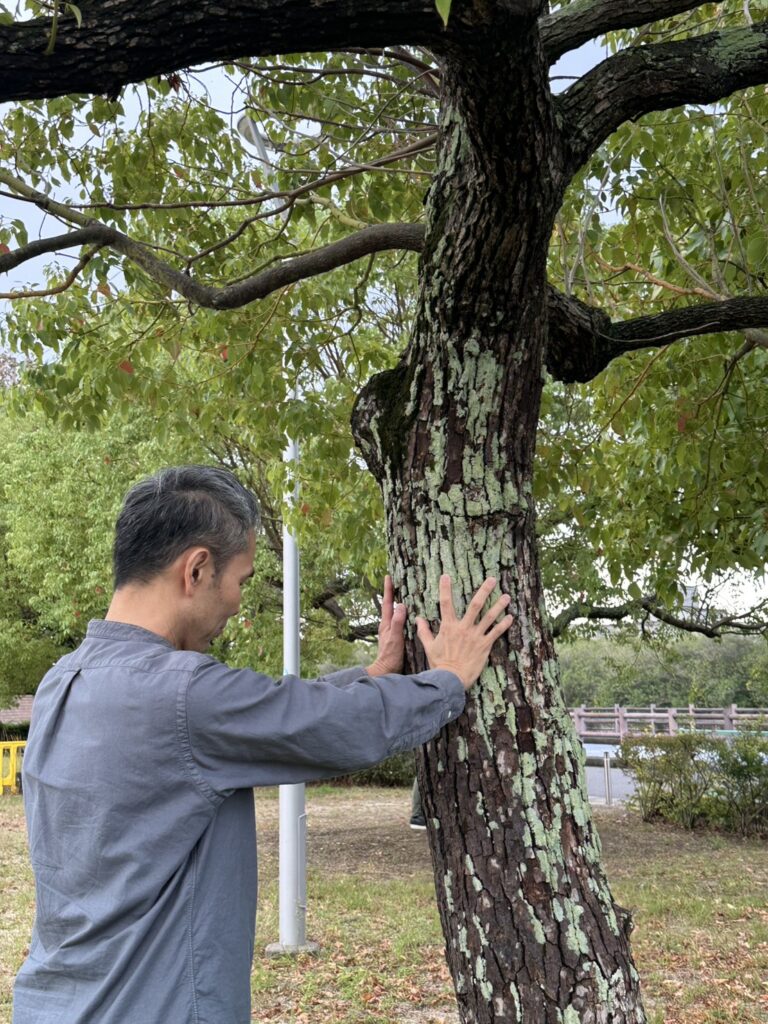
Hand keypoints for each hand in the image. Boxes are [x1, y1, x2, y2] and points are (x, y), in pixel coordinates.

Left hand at [366, 574, 406, 675]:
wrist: (386, 670)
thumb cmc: (391, 655)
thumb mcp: (395, 638)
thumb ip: (397, 622)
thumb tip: (401, 605)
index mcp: (386, 623)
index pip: (387, 602)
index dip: (388, 589)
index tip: (388, 576)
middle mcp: (387, 625)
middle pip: (389, 605)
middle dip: (392, 593)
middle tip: (395, 581)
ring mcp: (390, 631)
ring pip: (393, 613)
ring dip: (397, 603)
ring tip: (402, 593)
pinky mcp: (395, 636)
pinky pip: (398, 621)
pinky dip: (402, 614)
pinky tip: (408, 615)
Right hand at [416, 575, 512, 689]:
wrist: (450, 679)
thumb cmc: (439, 663)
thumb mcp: (429, 646)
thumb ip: (424, 631)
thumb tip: (418, 619)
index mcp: (449, 627)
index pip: (445, 603)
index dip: (445, 589)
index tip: (446, 576)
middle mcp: (463, 628)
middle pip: (475, 605)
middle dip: (484, 590)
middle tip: (492, 579)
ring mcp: (476, 636)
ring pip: (490, 617)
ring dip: (499, 605)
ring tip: (506, 596)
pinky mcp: (485, 646)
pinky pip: (496, 632)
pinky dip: (504, 624)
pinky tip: (510, 617)